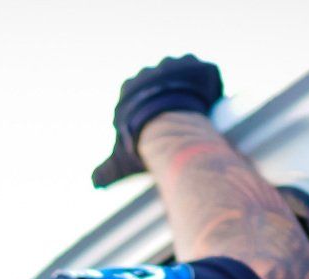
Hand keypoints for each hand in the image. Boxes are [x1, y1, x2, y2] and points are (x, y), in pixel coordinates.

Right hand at [91, 55, 224, 188]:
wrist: (168, 129)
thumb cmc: (141, 145)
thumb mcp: (119, 163)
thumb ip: (106, 172)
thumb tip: (95, 184)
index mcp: (128, 88)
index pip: (139, 94)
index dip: (151, 111)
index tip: (160, 126)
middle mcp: (149, 72)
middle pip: (162, 82)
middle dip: (171, 97)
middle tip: (182, 121)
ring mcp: (172, 64)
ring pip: (183, 72)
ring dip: (190, 87)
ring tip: (200, 110)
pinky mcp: (195, 64)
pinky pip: (205, 70)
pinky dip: (209, 81)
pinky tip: (213, 99)